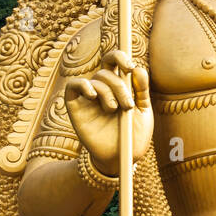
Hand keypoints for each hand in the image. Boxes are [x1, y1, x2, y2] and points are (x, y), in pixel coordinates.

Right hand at [64, 50, 152, 174]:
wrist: (122, 158)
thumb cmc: (133, 135)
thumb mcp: (143, 111)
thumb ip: (141, 89)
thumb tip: (138, 68)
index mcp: (119, 86)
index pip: (114, 62)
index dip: (120, 57)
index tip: (130, 66)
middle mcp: (102, 89)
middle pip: (106, 71)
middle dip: (120, 85)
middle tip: (128, 105)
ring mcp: (88, 98)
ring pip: (95, 80)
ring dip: (108, 92)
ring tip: (115, 110)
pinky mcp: (75, 108)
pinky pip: (73, 86)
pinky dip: (83, 85)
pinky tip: (93, 95)